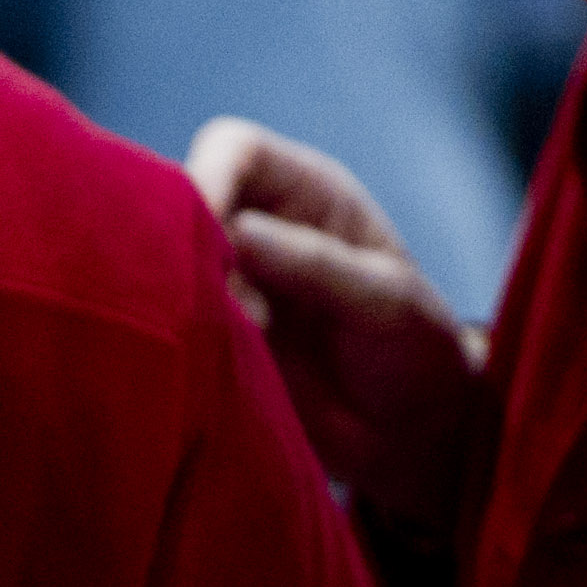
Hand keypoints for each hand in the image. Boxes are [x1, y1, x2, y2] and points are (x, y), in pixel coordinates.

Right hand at [184, 117, 484, 507]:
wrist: (410, 435)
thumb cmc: (417, 354)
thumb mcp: (385, 301)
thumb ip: (315, 264)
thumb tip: (237, 232)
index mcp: (308, 193)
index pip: (235, 151)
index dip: (208, 177)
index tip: (206, 232)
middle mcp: (261, 227)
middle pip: (184, 202)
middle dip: (188, 247)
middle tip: (225, 306)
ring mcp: (232, 283)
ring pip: (169, 265)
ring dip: (185, 300)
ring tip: (236, 347)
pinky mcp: (214, 335)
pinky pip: (172, 321)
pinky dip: (180, 339)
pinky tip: (215, 368)